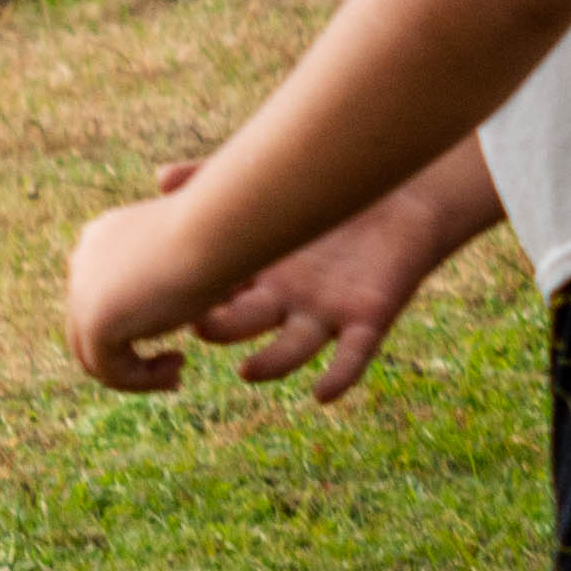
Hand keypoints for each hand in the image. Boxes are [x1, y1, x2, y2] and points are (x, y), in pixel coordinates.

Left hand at [61, 184, 225, 389]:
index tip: (173, 340)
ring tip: (175, 374)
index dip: (130, 329)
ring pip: (94, 356)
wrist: (215, 230)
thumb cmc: (220, 235)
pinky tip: (177, 369)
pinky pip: (109, 371)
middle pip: (89, 330)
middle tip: (174, 369)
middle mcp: (83, 264)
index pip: (98, 299)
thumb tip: (169, 301)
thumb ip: (172, 272)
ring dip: (136, 374)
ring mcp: (82, 293)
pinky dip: (142, 380)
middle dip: (128, 357)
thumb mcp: (192, 253)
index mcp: (100, 242)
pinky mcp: (96, 322)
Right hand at [167, 157, 459, 402]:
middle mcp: (287, 300)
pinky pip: (353, 357)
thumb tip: (161, 178)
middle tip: (201, 326)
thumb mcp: (269, 179)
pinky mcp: (369, 319)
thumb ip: (215, 176)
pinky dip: (339, 377)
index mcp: (259, 272)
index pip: (216, 292)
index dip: (194, 297)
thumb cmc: (334, 188)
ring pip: (293, 349)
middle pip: (244, 324)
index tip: (167, 297)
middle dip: (222, 329)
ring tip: (248, 372)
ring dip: (270, 364)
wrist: (409, 196)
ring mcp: (326, 313)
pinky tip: (323, 394)